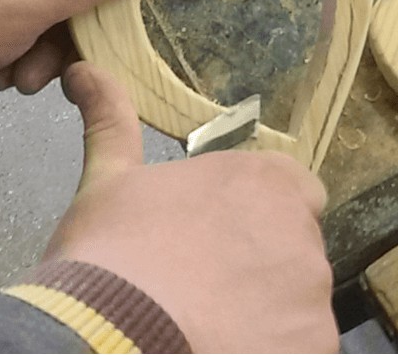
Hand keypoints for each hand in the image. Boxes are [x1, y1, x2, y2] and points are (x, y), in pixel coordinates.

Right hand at [45, 62, 338, 352]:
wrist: (112, 339)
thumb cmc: (110, 254)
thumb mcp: (107, 182)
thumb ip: (111, 121)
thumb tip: (85, 71)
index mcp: (263, 182)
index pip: (291, 190)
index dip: (255, 216)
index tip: (215, 239)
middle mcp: (302, 234)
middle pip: (295, 248)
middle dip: (260, 264)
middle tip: (205, 285)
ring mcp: (312, 298)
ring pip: (298, 303)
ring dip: (266, 311)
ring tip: (208, 326)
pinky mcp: (313, 348)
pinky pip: (299, 344)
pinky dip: (270, 346)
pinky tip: (221, 348)